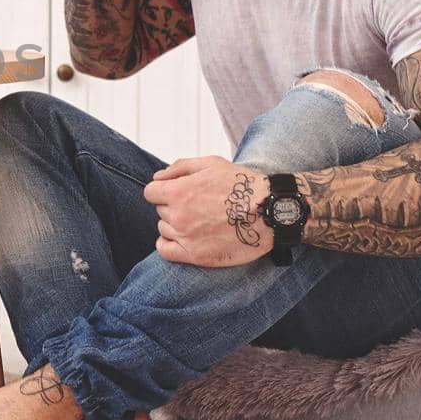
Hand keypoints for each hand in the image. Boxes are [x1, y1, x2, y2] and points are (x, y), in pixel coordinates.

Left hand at [143, 156, 271, 266]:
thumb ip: (179, 168)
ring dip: (175, 224)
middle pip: (160, 210)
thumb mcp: (210, 164)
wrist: (270, 212)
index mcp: (178, 191)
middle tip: (198, 205)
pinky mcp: (196, 256)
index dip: (163, 190)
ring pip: (164, 228)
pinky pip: (165, 251)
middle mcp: (178, 215)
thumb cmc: (241, 185)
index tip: (178, 192)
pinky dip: (168, 244)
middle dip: (174, 206)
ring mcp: (186, 237)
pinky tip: (181, 238)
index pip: (151, 192)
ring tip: (200, 220)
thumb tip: (157, 177)